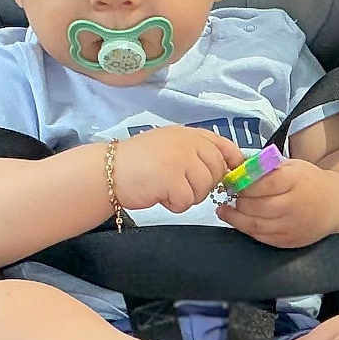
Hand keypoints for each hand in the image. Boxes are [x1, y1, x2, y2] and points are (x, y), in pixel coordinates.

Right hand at [112, 127, 243, 213]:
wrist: (107, 172)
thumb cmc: (136, 163)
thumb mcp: (167, 146)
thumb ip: (193, 151)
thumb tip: (224, 167)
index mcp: (187, 134)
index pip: (222, 145)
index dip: (231, 161)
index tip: (231, 173)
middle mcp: (187, 143)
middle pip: (216, 171)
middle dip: (204, 185)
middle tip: (181, 186)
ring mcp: (181, 160)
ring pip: (204, 188)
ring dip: (188, 196)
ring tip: (167, 190)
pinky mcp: (173, 179)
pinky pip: (188, 201)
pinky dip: (175, 205)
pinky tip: (160, 196)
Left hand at [216, 158, 335, 247]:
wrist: (335, 205)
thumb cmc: (310, 182)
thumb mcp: (293, 166)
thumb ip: (267, 167)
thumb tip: (237, 167)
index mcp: (296, 181)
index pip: (262, 184)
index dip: (243, 183)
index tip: (233, 180)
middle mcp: (294, 205)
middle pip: (255, 206)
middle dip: (238, 201)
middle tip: (229, 195)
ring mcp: (292, 226)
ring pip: (254, 225)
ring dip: (235, 218)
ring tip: (225, 210)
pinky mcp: (289, 241)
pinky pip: (261, 237)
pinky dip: (246, 229)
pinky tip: (240, 221)